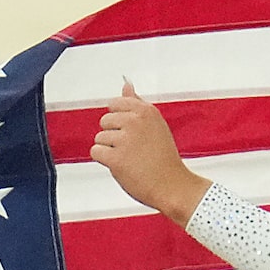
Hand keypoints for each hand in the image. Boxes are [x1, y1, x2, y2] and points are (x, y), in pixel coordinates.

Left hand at [92, 84, 207, 224]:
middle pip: (105, 121)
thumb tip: (126, 83)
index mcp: (145, 110)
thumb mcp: (154, 124)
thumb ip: (136, 103)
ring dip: (110, 150)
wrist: (173, 186)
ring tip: (130, 160)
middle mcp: (135, 121)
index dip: (120, 122)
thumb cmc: (163, 157)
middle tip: (134, 150)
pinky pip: (96, 152)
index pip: (114, 104)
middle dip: (113, 136)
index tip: (133, 134)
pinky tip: (122, 166)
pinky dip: (105, 161)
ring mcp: (125, 139)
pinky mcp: (116, 158)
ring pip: (99, 138)